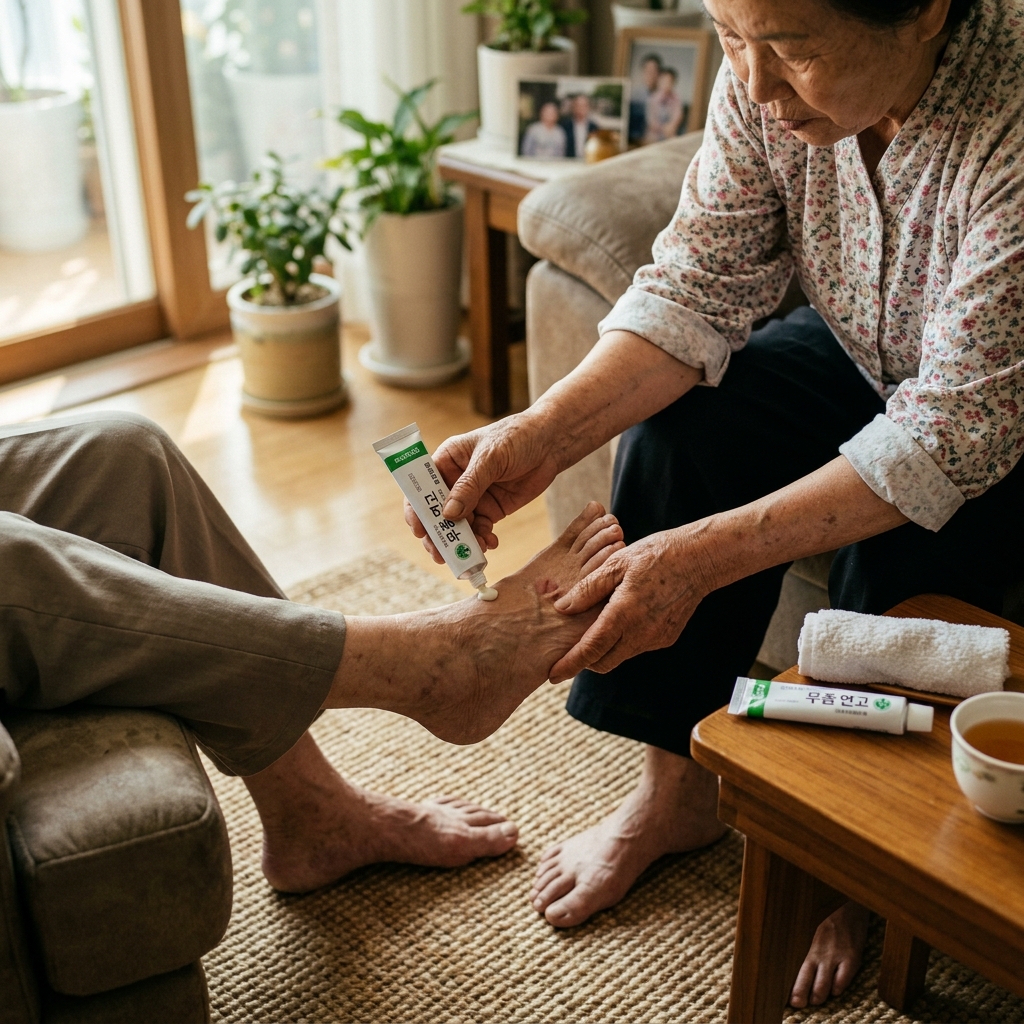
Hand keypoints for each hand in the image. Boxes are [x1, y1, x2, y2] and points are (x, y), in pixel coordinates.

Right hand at [405, 414, 561, 563]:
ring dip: (462, 542)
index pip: (422, 488)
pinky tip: (491, 543)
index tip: (420, 530)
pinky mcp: (491, 510)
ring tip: (471, 553)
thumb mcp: (490, 458)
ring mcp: (473, 498)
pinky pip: (481, 530)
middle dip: (438, 535)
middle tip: (442, 554)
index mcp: (446, 461)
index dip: (416, 510)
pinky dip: (483, 540)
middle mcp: (455, 482)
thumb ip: (470, 485)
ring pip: (459, 526)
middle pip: (437, 513)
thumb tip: (448, 515)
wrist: (550, 444)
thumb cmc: (516, 438)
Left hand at [547, 527, 715, 680]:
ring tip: (597, 624)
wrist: (699, 559)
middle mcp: (640, 634)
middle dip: (584, 661)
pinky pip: (638, 646)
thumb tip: (562, 608)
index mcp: (623, 615)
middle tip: (570, 649)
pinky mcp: (666, 638)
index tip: (552, 675)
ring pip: (621, 655)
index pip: (590, 650)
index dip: (569, 665)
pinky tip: (624, 617)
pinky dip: (624, 639)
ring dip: (605, 648)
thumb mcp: (615, 564)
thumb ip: (587, 589)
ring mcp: (655, 639)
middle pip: (603, 662)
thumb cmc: (654, 556)